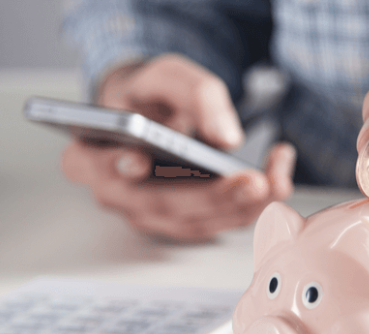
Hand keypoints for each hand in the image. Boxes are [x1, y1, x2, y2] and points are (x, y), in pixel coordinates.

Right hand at [61, 54, 294, 241]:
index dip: (114, 167)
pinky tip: (278, 178)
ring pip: (194, 221)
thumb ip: (195, 95)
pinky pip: (216, 222)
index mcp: (90, 152)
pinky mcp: (181, 222)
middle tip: (252, 182)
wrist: (156, 114)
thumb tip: (226, 138)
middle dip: (211, 197)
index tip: (139, 160)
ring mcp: (148, 214)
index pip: (92, 165)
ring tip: (278, 179)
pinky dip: (251, 206)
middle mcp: (115, 192)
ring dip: (243, 206)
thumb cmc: (151, 96)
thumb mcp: (169, 76)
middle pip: (158, 204)